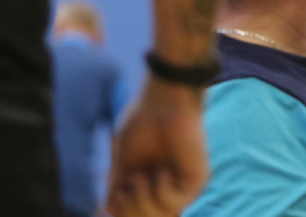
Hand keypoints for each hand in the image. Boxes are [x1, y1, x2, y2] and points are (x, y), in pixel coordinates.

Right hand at [106, 77, 207, 216]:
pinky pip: (174, 203)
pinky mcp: (198, 180)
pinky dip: (161, 191)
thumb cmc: (142, 123)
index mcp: (149, 185)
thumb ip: (117, 190)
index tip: (113, 197)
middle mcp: (168, 189)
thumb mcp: (122, 162)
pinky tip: (162, 171)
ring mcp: (183, 186)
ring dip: (141, 203)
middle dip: (129, 212)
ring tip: (141, 177)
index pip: (135, 216)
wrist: (164, 101)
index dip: (122, 213)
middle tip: (125, 188)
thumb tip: (108, 212)